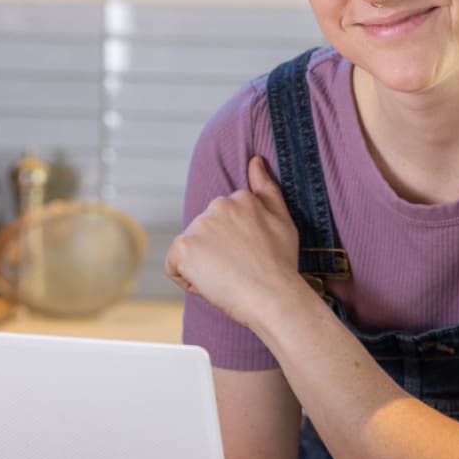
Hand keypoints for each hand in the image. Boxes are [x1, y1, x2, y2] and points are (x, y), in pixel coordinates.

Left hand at [165, 155, 305, 326]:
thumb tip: (255, 160)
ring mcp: (198, 225)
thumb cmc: (281, 265)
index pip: (222, 222)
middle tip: (241, 270)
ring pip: (190, 251)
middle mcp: (217, 205)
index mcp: (239, 198)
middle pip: (204, 234)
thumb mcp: (283, 220)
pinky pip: (175, 267)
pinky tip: (211, 285)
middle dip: (216, 253)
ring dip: (203, 267)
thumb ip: (267, 188)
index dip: (234, 245)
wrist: (273, 297)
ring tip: (228, 278)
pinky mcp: (183, 247)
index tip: (251, 258)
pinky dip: (188, 280)